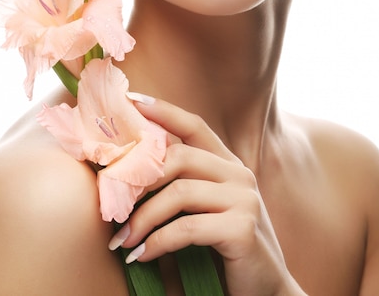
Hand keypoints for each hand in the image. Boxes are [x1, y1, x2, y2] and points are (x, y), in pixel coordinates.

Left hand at [109, 96, 304, 295]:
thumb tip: (131, 169)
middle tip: (113, 203)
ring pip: (179, 192)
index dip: (163, 111)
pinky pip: (186, 228)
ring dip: (142, 219)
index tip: (131, 101)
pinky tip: (141, 256)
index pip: (194, 125)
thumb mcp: (205, 208)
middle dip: (140, 179)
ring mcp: (244, 199)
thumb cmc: (225, 247)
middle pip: (179, 156)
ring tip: (121, 241)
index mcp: (228, 164)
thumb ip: (183, 184)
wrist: (265, 292)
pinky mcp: (242, 228)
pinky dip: (157, 242)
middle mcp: (238, 174)